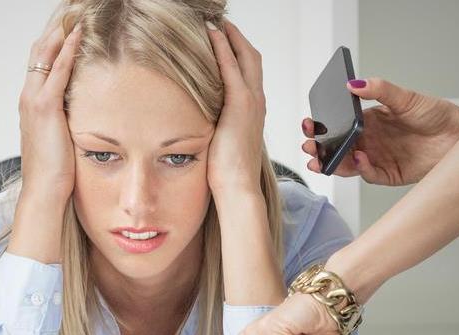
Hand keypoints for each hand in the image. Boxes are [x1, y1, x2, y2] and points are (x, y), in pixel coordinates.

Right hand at [17, 23, 81, 200]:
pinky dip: (68, 50)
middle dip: (55, 28)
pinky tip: (78, 36)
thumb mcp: (59, 138)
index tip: (67, 25)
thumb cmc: (53, 170)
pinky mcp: (45, 107)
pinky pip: (58, 70)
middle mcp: (28, 97)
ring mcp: (33, 100)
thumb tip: (79, 114)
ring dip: (61, 32)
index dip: (52, 41)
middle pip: (39, 51)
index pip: (40, 62)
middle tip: (70, 11)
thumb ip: (64, 120)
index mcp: (30, 104)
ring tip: (75, 14)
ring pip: (45, 54)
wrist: (44, 189)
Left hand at [205, 20, 266, 196]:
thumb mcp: (222, 142)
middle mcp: (256, 102)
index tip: (224, 39)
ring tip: (216, 23)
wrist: (237, 186)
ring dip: (230, 37)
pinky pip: (232, 67)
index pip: (249, 73)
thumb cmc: (227, 172)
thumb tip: (201, 123)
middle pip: (252, 58)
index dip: (238, 53)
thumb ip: (217, 126)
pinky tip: (211, 35)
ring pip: (245, 57)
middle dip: (237, 38)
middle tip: (221, 23)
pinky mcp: (240, 104)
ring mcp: (251, 101)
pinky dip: (223, 48)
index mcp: (253, 111)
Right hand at [302, 78, 458, 185]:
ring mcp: (377, 159)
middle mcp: (368, 142)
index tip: (309, 125)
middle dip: (319, 149)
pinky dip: (361, 169)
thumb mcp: (405, 97)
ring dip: (333, 164)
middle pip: (336, 149)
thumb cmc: (435, 114)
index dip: (320, 128)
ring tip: (323, 161)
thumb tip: (354, 83)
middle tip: (310, 147)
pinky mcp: (389, 175)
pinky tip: (360, 160)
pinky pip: (369, 175)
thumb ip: (379, 90)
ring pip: (347, 165)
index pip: (336, 127)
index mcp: (367, 123)